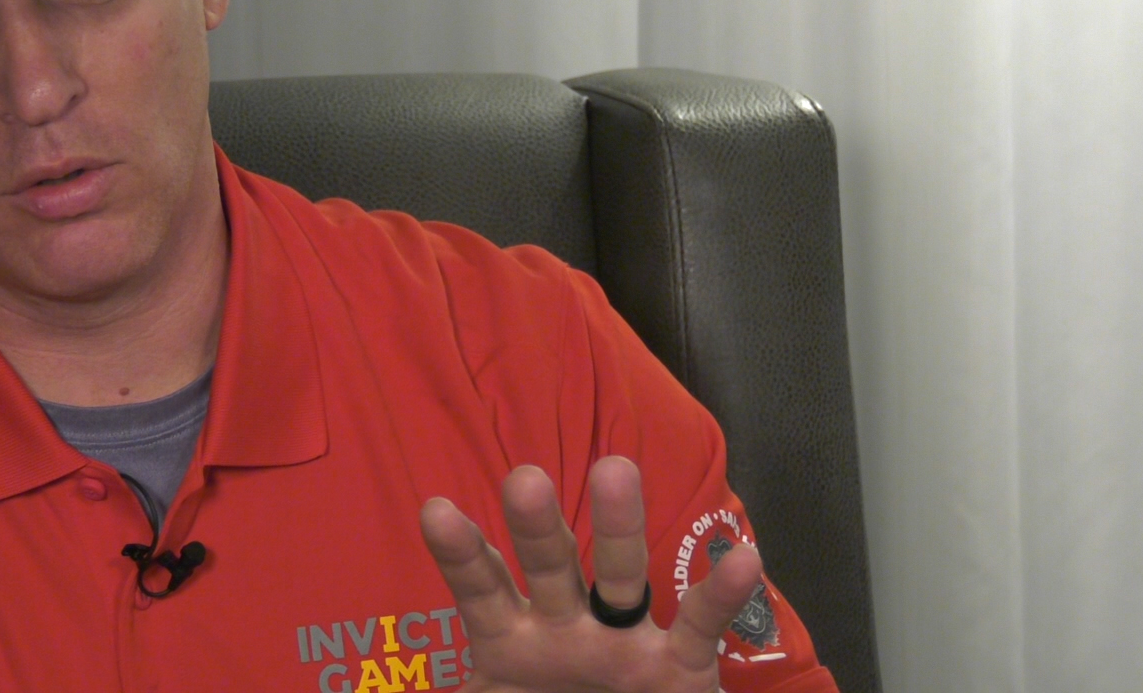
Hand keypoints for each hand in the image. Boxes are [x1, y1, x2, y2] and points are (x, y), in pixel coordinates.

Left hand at [418, 457, 762, 691]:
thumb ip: (463, 689)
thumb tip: (401, 689)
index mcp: (511, 643)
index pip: (481, 590)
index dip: (462, 554)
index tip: (435, 510)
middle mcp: (568, 628)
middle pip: (550, 568)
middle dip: (537, 528)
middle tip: (524, 479)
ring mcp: (626, 642)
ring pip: (621, 577)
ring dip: (617, 529)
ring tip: (614, 470)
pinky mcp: (682, 670)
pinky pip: (701, 628)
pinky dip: (720, 595)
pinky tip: (740, 555)